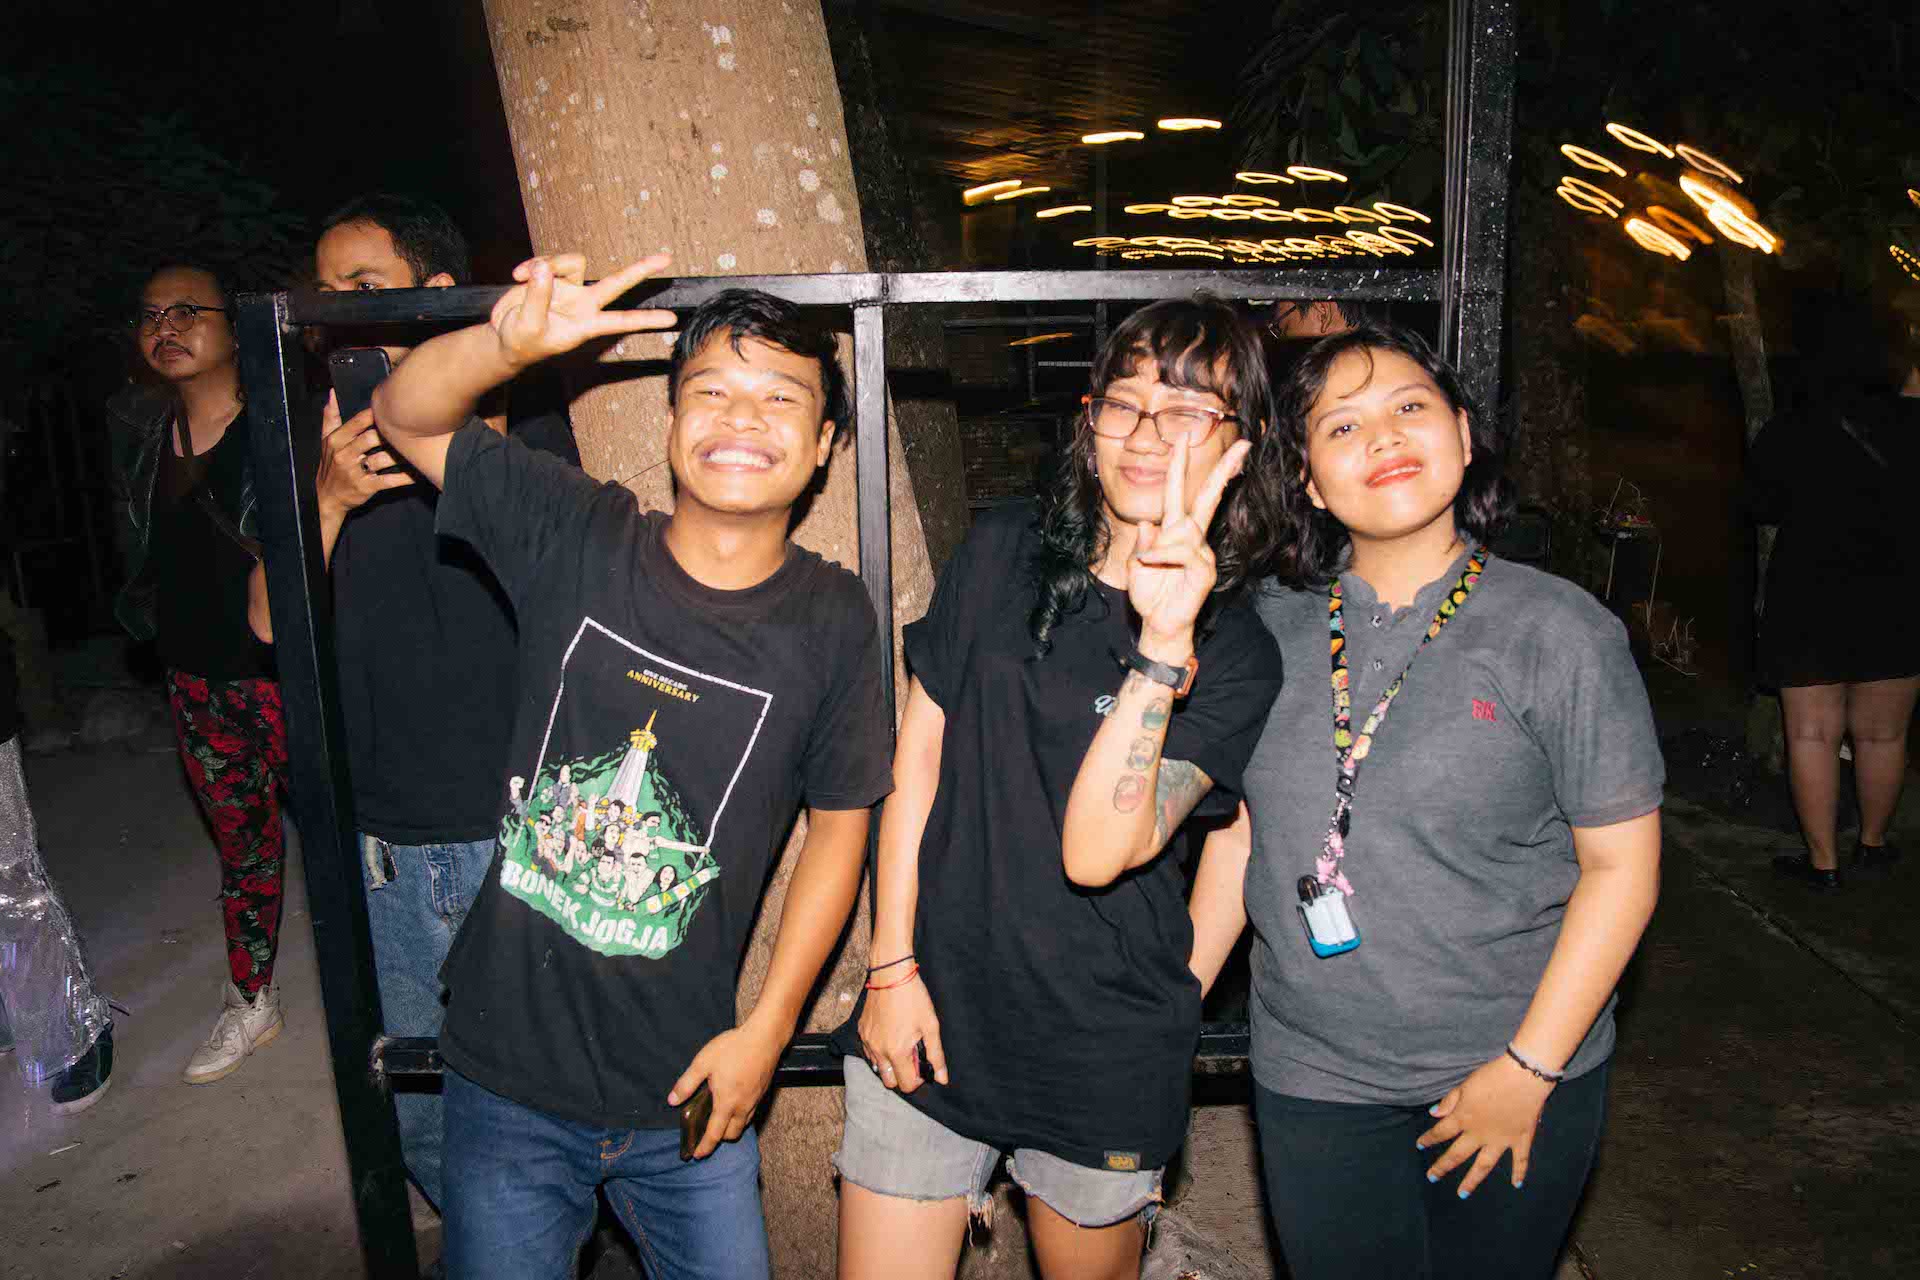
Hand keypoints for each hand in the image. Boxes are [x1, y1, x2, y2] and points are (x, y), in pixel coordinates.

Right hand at [316, 391, 413, 517]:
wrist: (327, 498)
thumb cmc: (330, 466)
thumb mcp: (325, 441)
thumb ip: (330, 417)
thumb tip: (332, 394)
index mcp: (336, 440)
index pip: (358, 422)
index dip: (377, 414)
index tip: (394, 408)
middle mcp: (344, 454)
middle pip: (372, 438)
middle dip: (391, 434)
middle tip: (411, 427)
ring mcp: (354, 472)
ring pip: (382, 459)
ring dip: (401, 454)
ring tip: (417, 448)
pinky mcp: (365, 487)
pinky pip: (388, 480)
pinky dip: (404, 477)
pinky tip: (417, 473)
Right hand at [489, 253, 677, 370]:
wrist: (504, 337)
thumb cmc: (521, 342)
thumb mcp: (528, 325)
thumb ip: (538, 297)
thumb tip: (544, 268)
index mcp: (585, 324)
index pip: (621, 321)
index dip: (645, 320)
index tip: (672, 320)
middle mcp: (583, 304)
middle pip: (617, 283)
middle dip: (640, 270)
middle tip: (667, 259)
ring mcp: (569, 288)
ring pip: (573, 262)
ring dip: (549, 264)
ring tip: (522, 278)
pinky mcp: (552, 276)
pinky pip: (549, 260)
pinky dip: (531, 264)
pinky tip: (517, 275)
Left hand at [667, 1018, 787, 1159]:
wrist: (765, 1036)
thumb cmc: (734, 1047)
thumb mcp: (703, 1062)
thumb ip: (687, 1084)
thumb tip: (672, 1100)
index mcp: (727, 1102)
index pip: (715, 1134)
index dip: (705, 1147)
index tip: (697, 1154)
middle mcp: (743, 1106)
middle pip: (732, 1134)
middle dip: (719, 1139)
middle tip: (707, 1134)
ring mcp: (755, 1100)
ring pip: (743, 1124)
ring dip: (731, 1128)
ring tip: (720, 1120)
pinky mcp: (762, 1092)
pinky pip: (751, 1113)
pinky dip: (741, 1116)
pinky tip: (734, 1103)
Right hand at [857, 970, 948, 1092]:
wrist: (891, 974)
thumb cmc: (913, 998)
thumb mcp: (930, 1026)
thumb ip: (936, 1055)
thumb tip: (941, 1078)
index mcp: (896, 1052)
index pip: (905, 1085)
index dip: (917, 1080)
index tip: (923, 1067)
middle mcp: (878, 1050)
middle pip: (889, 1081)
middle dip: (902, 1075)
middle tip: (912, 1057)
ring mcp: (867, 1041)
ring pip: (877, 1067)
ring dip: (890, 1063)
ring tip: (902, 1043)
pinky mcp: (861, 1030)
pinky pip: (869, 1051)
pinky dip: (879, 1051)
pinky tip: (890, 1036)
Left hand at [1127, 434, 1251, 658]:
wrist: (1159, 625)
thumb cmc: (1150, 595)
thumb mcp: (1136, 566)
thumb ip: (1143, 544)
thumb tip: (1149, 522)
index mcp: (1175, 532)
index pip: (1181, 493)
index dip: (1181, 466)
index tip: (1185, 439)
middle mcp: (1192, 538)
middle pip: (1208, 497)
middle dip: (1223, 470)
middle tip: (1242, 444)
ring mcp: (1202, 553)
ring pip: (1183, 530)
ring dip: (1160, 547)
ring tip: (1147, 564)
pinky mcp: (1205, 570)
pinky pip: (1181, 551)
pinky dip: (1162, 556)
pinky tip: (1152, 564)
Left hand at [1416, 1054, 1556, 1195]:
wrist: (1523, 1076)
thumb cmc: (1492, 1076)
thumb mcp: (1465, 1085)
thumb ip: (1450, 1101)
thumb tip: (1433, 1114)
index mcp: (1464, 1118)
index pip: (1440, 1132)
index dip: (1429, 1139)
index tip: (1419, 1146)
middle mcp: (1479, 1134)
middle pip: (1457, 1154)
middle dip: (1443, 1166)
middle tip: (1432, 1177)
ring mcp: (1501, 1140)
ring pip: (1483, 1165)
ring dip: (1472, 1180)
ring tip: (1462, 1194)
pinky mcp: (1521, 1139)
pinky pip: (1520, 1160)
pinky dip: (1519, 1173)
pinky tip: (1516, 1184)